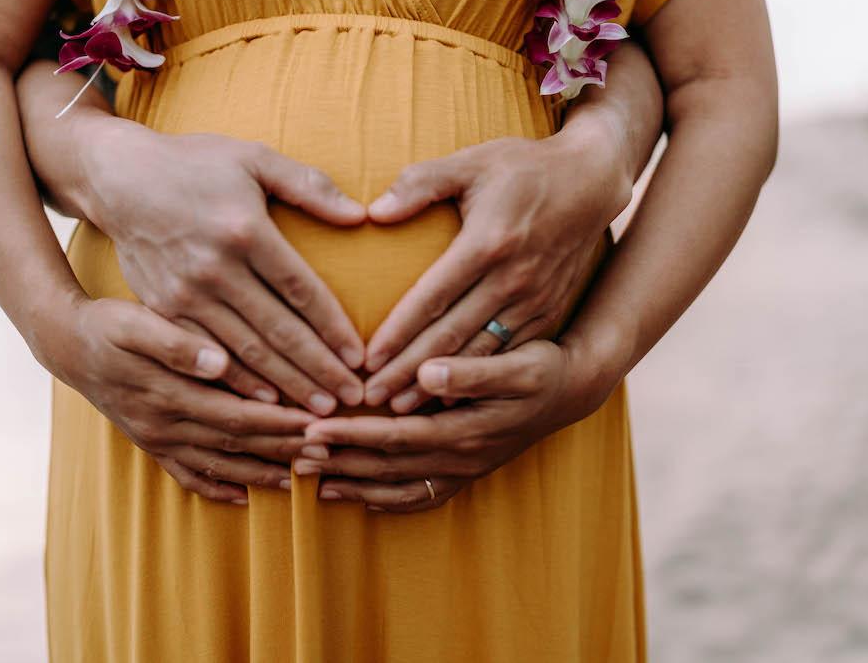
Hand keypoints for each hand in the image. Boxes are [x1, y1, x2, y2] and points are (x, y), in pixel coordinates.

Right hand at [31, 296, 319, 504]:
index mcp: (167, 394)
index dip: (278, 423)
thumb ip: (177, 344)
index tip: (317, 424)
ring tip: (302, 480)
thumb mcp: (135, 323)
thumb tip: (220, 361)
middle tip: (327, 455)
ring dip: (260, 474)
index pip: (237, 415)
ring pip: (218, 465)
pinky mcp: (150, 444)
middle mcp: (164, 425)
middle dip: (283, 451)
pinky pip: (187, 475)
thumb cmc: (107, 324)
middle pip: (236, 444)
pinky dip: (217, 489)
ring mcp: (157, 439)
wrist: (66, 344)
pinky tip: (245, 497)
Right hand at [76, 118, 367, 414]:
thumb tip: (361, 215)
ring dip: (285, 386)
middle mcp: (215, 268)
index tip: (361, 358)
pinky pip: (205, 357)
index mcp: (245, 230)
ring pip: (244, 352)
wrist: (119, 177)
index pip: (301, 291)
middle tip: (353, 401)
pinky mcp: (160, 310)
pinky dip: (238, 384)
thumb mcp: (254, 158)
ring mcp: (184, 293)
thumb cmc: (195, 164)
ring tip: (319, 413)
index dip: (334, 329)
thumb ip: (309, 185)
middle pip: (278, 331)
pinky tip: (265, 405)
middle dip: (318, 371)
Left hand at [294, 337, 621, 511]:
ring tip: (312, 485)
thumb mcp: (518, 363)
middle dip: (339, 464)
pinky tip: (361, 500)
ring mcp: (464, 470)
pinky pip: (420, 497)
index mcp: (465, 431)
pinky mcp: (467, 472)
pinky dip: (387, 502)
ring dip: (354, 487)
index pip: (395, 437)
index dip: (352, 435)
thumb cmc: (544, 368)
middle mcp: (461, 458)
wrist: (574, 389)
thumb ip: (472, 370)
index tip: (312, 430)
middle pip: (387, 467)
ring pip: (398, 488)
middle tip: (293, 458)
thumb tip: (428, 371)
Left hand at [362, 115, 632, 412]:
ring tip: (399, 410)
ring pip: (479, 355)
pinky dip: (476, 381)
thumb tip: (375, 211)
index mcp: (488, 242)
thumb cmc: (522, 167)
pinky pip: (507, 355)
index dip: (398, 332)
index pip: (433, 297)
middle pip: (451, 337)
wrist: (592, 182)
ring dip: (439, 387)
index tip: (366, 359)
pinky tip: (448, 400)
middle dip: (408, 373)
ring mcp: (535, 301)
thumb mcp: (471, 162)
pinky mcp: (549, 314)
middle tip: (369, 399)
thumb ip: (420, 183)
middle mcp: (513, 279)